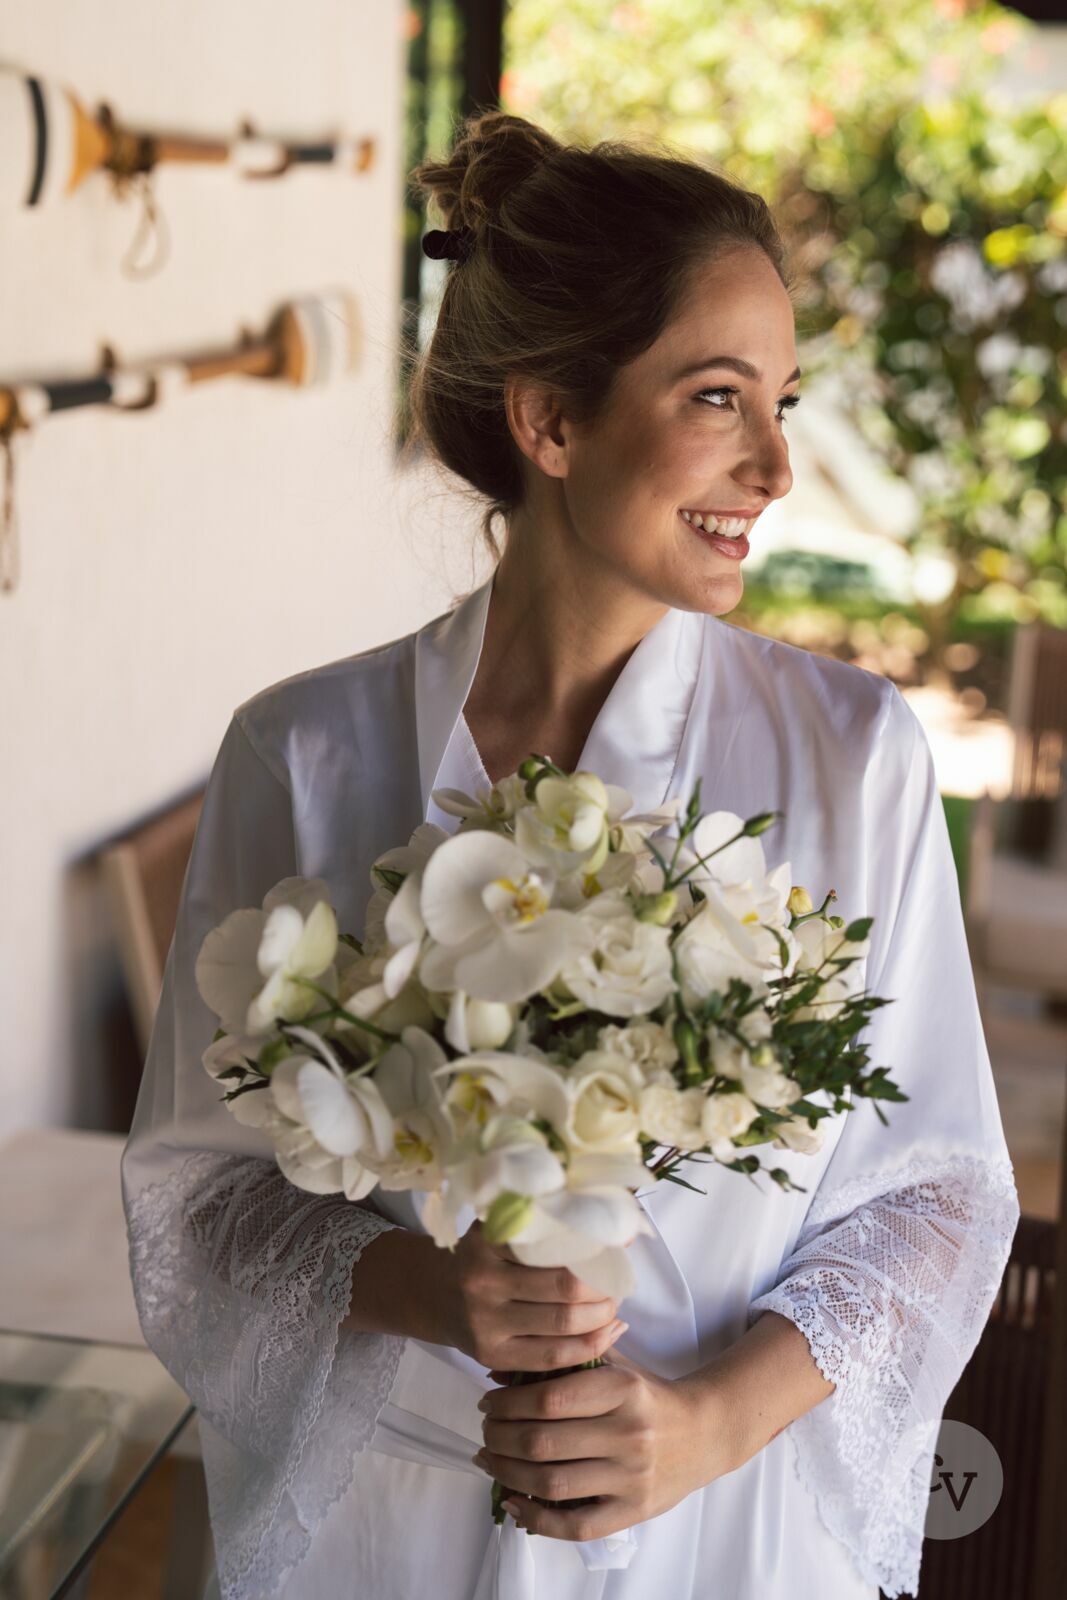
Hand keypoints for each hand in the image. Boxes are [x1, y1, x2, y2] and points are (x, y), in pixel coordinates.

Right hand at [428, 1220, 627, 1372]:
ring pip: (562, 1323)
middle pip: (564, 1287)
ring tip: (613, 1306)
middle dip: (603, 1287)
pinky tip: (607, 1334)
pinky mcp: (491, 1356)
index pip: (554, 1243)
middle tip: (618, 1282)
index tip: (619, 1245)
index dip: (595, 1246)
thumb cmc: (484, 1256)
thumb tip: (619, 1229)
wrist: (435, 1294)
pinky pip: (552, 1357)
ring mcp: (484, 1322)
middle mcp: (481, 1280)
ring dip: (601, 1316)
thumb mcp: (501, 1229)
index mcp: (487, 1240)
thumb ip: (545, 1224)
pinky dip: (589, 1346)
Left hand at [473, 1346, 735, 1541]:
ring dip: (508, 1474)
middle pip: (544, 1441)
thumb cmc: (649, 1395)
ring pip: (553, 1483)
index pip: (550, 1397)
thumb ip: (562, 1362)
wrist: (705, 1432)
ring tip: (490, 1461)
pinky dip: (537, 1519)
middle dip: (501, 1437)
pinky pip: (576, 1525)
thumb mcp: (614, 1366)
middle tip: (485, 1432)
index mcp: (624, 1389)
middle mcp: (629, 1433)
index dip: (508, 1402)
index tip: (488, 1402)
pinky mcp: (634, 1511)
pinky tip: (513, 1503)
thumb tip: (497, 1370)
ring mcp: (633, 1477)